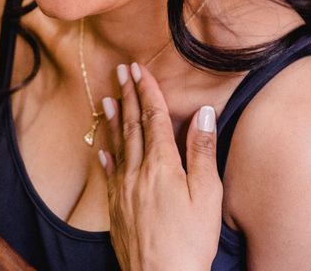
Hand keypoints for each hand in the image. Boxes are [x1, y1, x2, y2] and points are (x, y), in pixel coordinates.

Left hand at [101, 63, 221, 270]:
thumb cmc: (190, 241)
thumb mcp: (208, 194)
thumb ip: (202, 150)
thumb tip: (204, 113)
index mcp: (162, 165)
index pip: (154, 118)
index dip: (147, 91)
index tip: (139, 69)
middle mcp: (138, 173)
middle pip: (132, 126)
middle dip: (127, 96)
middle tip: (121, 71)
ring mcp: (123, 192)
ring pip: (118, 146)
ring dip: (113, 119)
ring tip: (107, 98)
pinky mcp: (117, 211)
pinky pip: (109, 175)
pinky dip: (106, 157)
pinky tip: (103, 149)